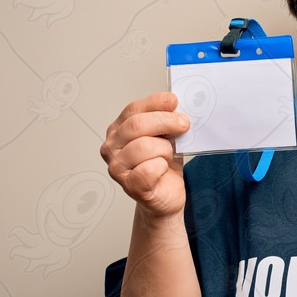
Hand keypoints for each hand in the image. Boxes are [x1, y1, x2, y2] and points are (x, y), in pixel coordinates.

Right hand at [101, 92, 189, 218]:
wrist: (166, 194)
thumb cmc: (163, 164)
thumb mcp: (167, 136)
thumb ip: (167, 120)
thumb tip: (177, 106)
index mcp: (119, 129)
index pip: (134, 109)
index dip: (155, 103)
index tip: (173, 101)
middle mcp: (112, 146)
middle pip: (136, 124)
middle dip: (166, 121)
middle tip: (184, 124)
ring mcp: (117, 167)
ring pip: (144, 146)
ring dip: (165, 149)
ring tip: (168, 155)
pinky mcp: (129, 186)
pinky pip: (149, 169)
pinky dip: (162, 167)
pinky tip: (162, 169)